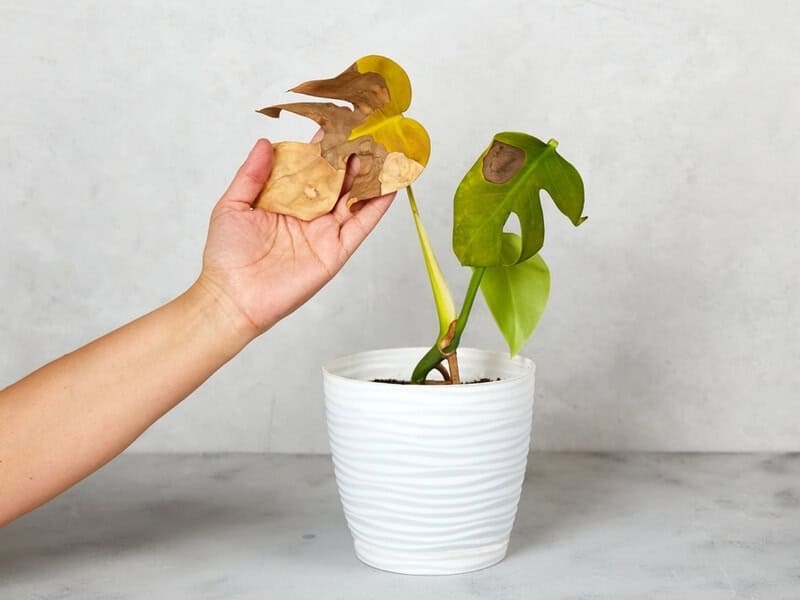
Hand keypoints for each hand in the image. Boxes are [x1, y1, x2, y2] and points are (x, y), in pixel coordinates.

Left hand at [197, 139, 393, 338]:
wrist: (232, 297)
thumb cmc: (226, 255)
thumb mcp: (233, 205)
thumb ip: (252, 174)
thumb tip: (268, 142)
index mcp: (286, 199)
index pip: (311, 167)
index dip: (325, 146)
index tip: (340, 123)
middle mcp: (309, 213)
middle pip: (339, 180)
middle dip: (355, 157)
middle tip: (371, 132)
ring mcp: (325, 232)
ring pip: (355, 199)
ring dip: (371, 177)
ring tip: (386, 152)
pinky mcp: (335, 252)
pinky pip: (361, 226)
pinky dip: (377, 207)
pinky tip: (390, 187)